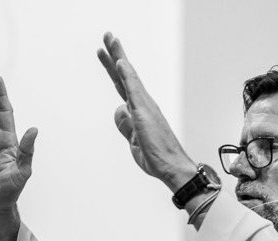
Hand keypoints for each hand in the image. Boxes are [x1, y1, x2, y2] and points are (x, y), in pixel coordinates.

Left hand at [96, 33, 194, 190]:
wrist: (172, 167)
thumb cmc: (156, 156)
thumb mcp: (133, 141)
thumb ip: (125, 125)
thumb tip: (119, 110)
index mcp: (139, 110)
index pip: (123, 84)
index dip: (113, 68)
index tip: (105, 53)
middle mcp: (143, 103)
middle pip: (126, 74)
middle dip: (115, 54)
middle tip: (107, 35)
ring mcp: (145, 106)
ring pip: (129, 76)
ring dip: (119, 56)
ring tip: (110, 39)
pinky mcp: (145, 113)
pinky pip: (134, 90)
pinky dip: (126, 75)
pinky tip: (119, 62)